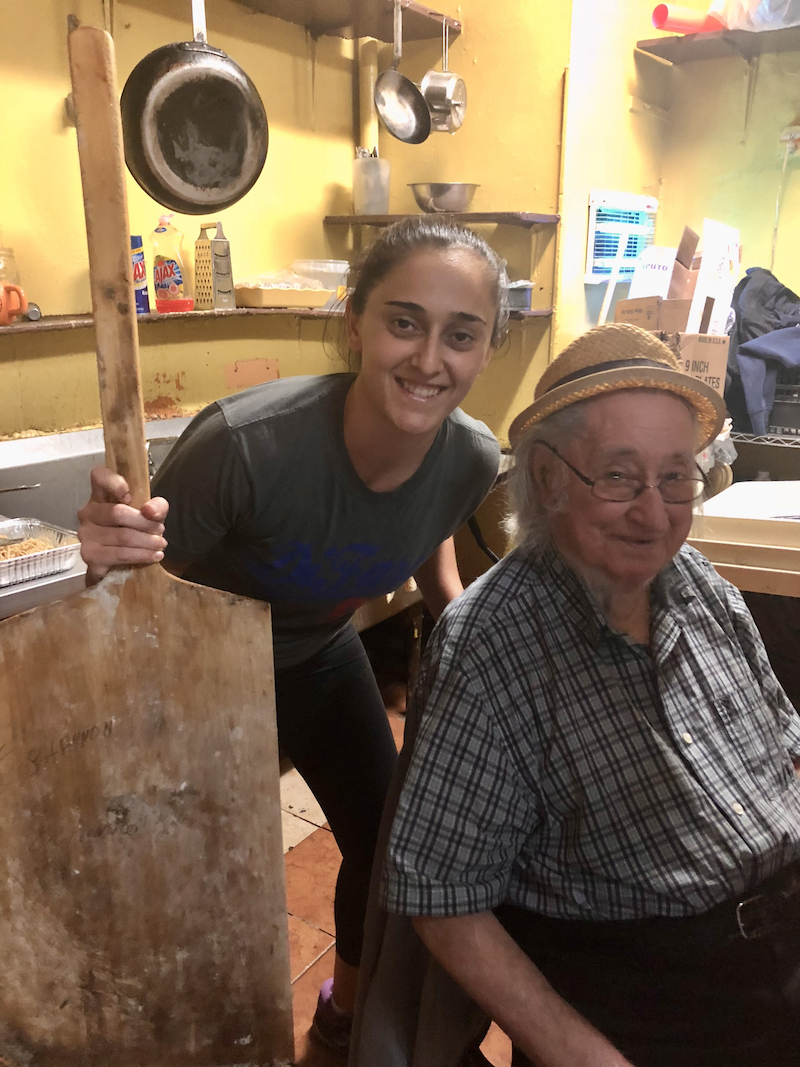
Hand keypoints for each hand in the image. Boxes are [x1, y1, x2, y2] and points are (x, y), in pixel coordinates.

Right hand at [78, 465, 168, 584]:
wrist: (121, 562)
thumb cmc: (134, 530)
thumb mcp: (151, 515)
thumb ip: (156, 507)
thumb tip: (150, 511)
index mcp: (101, 495)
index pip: (99, 477)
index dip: (114, 482)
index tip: (130, 496)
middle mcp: (88, 512)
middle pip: (117, 512)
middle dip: (145, 523)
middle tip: (160, 530)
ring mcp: (86, 534)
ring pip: (122, 536)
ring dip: (147, 542)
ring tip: (160, 545)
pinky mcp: (90, 555)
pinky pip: (119, 554)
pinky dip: (141, 555)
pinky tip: (153, 556)